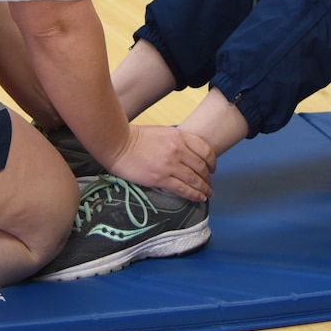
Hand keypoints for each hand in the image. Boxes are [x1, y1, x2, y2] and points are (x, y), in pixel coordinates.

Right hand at [101, 123, 215, 202]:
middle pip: (202, 167)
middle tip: (210, 185)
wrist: (118, 144)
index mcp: (179, 136)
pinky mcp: (161, 178)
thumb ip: (176, 141)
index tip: (212, 169)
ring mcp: (170, 165)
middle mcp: (178, 150)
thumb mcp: (161, 132)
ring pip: (195, 179)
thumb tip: (186, 153)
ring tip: (208, 194)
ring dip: (204, 189)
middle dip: (208, 178)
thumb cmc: (135, 137)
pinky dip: (194, 195)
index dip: (212, 161)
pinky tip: (199, 198)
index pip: (205, 150)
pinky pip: (183, 189)